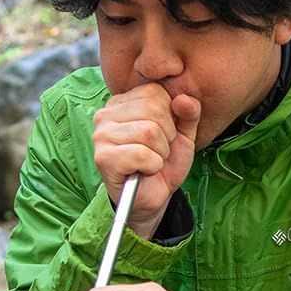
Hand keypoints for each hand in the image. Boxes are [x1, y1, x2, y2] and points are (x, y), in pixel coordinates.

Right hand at [92, 85, 201, 240]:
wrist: (153, 197)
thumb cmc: (163, 163)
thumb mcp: (183, 134)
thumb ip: (189, 113)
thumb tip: (183, 99)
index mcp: (123, 102)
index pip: (155, 92)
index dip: (170, 117)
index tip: (162, 135)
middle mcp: (106, 114)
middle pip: (154, 110)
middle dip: (166, 136)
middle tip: (157, 152)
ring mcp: (101, 135)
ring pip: (149, 132)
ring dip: (160, 153)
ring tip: (151, 161)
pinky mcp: (103, 158)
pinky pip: (141, 154)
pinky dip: (152, 166)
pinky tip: (144, 170)